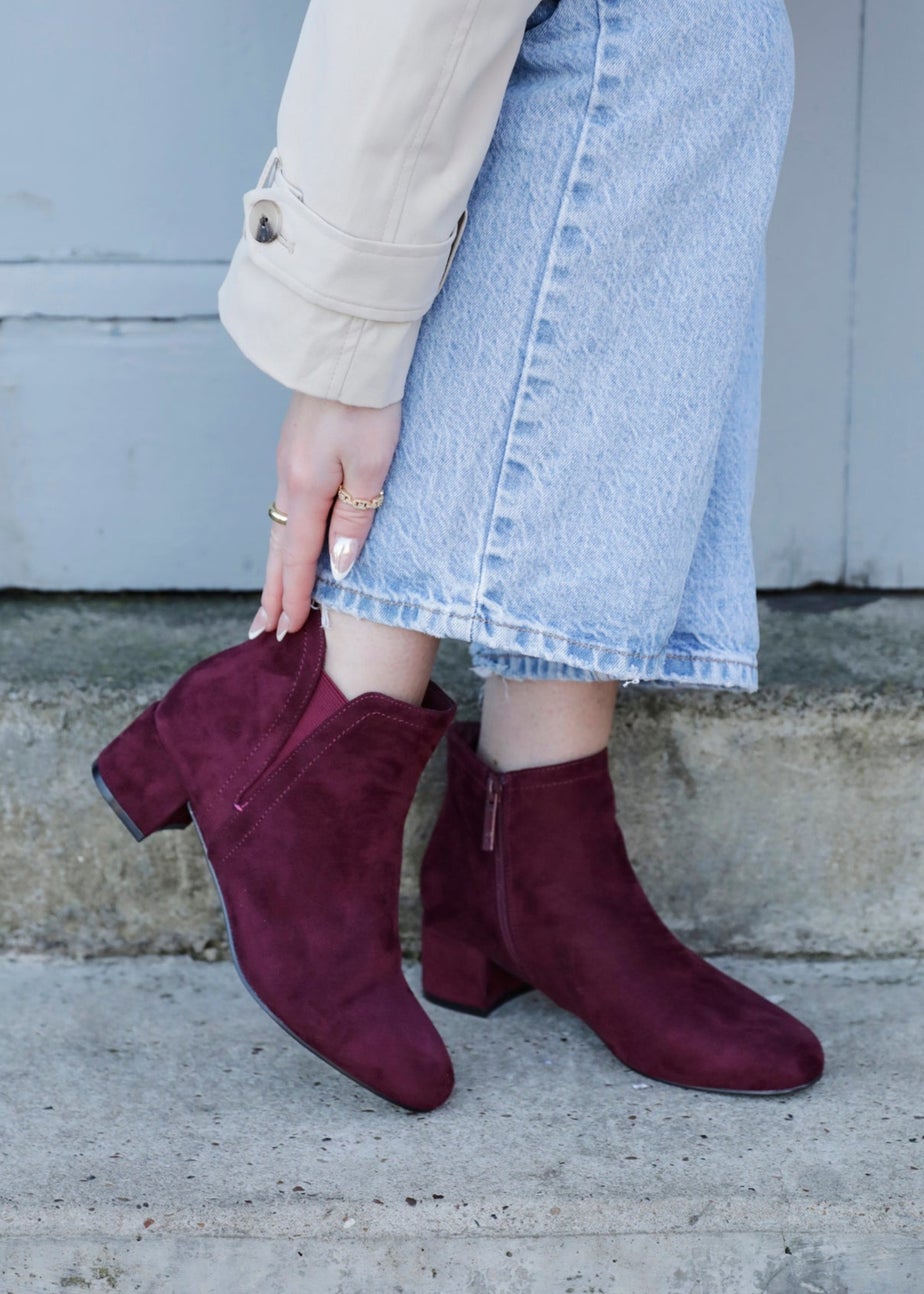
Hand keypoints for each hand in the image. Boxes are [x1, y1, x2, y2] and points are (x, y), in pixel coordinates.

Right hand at [248, 390, 401, 640]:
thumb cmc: (368, 406)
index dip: (295, 597)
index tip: (288, 631)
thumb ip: (355, 519)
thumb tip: (339, 567)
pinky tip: (290, 545)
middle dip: (274, 592)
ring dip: (277, 567)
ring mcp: (290, 464)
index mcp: (306, 489)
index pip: (299, 558)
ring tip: (272, 600)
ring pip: (280, 529)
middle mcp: (290, 480)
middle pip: (280, 550)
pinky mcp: (298, 451)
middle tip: (264, 631)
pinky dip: (285, 539)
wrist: (348, 349)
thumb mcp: (371, 468)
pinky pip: (287, 508)